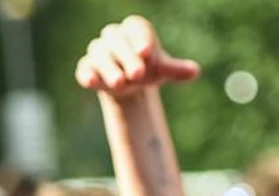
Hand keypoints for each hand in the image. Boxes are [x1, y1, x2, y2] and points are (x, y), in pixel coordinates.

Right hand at [74, 16, 199, 100]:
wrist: (127, 84)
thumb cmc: (146, 70)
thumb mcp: (162, 71)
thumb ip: (175, 70)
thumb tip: (195, 72)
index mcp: (134, 30)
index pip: (136, 29)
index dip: (140, 38)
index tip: (147, 52)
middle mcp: (114, 37)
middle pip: (117, 40)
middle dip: (126, 56)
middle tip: (138, 74)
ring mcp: (98, 52)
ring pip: (99, 53)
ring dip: (108, 67)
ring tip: (119, 83)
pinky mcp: (87, 68)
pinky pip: (84, 68)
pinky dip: (87, 74)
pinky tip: (91, 82)